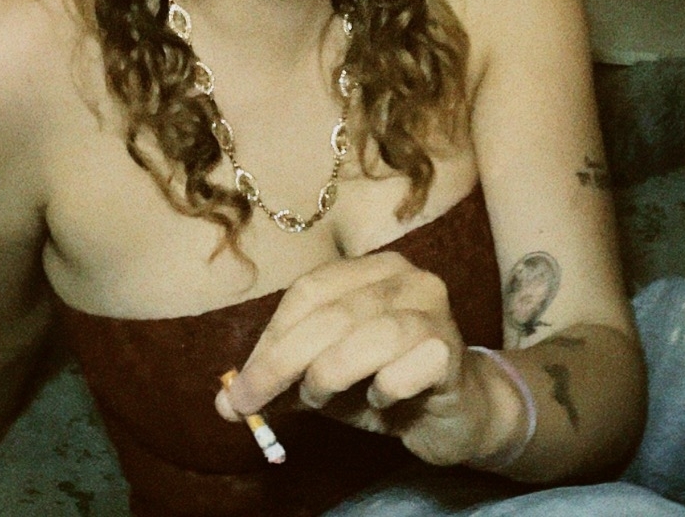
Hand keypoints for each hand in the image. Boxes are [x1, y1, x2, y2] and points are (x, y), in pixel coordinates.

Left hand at [215, 251, 498, 465]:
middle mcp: (407, 278)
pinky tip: (382, 400)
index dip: (270, 336)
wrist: (459, 413)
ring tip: (319, 398)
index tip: (241, 385)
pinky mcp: (452, 351)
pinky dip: (383, 390)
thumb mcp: (326, 381)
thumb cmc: (387, 385)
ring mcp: (435, 311)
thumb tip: (224, 401)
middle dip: (282, 361)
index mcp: (372, 270)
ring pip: (369, 335)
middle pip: (332, 312)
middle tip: (250, 404)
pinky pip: (406, 368)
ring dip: (329, 374)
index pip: (309, 290)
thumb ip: (281, 384)